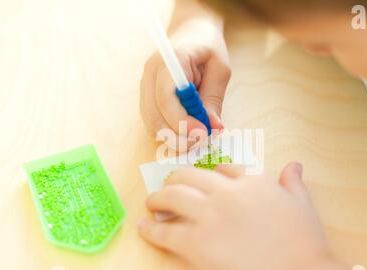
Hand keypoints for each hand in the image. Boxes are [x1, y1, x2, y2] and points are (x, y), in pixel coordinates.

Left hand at [138, 163, 333, 269]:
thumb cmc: (305, 244)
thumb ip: (293, 183)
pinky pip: (165, 231)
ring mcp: (210, 216)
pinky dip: (151, 228)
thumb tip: (293, 165)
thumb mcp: (302, 206)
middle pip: (190, 176)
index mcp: (252, 181)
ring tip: (152, 203)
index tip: (202, 182)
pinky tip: (145, 227)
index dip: (209, 175)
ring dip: (157, 198)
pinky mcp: (196, 243)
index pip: (223, 169)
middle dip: (175, 180)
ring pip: (172, 196)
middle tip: (167, 188)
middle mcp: (227, 192)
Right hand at [139, 24, 230, 149]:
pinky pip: (153, 121)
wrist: (191, 31)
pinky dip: (169, 132)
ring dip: (173, 137)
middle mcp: (151, 73)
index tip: (202, 132)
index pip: (165, 96)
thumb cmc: (208, 47)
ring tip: (196, 138)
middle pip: (154, 114)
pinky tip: (186, 132)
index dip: (181, 119)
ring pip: (151, 122)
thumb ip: (213, 99)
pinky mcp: (148, 96)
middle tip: (200, 142)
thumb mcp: (220, 69)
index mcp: (170, 60)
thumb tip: (213, 128)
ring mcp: (146, 85)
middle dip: (177, 135)